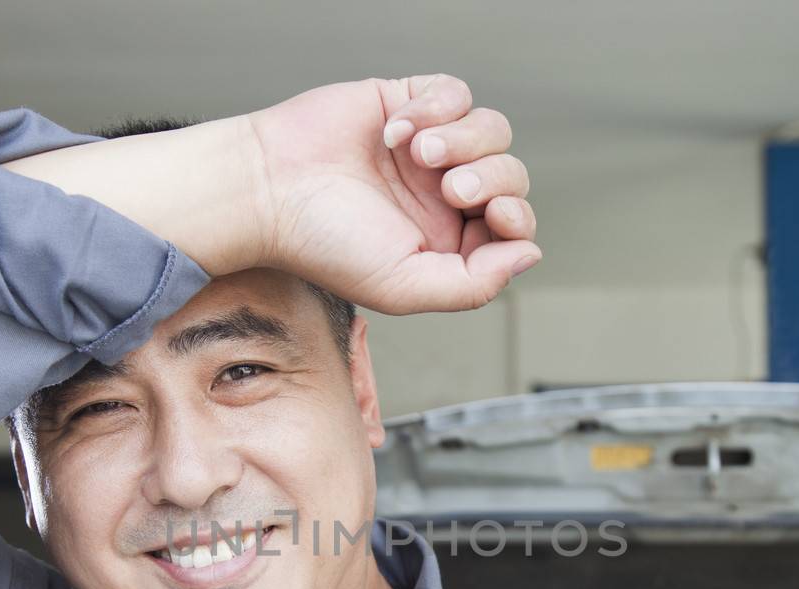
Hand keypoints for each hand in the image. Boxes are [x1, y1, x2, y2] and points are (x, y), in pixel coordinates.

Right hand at [245, 74, 539, 313]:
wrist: (268, 188)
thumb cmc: (323, 242)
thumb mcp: (404, 286)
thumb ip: (474, 285)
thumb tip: (531, 255)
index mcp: (446, 243)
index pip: (513, 227)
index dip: (517, 218)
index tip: (494, 217)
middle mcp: (441, 196)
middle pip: (510, 176)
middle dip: (491, 179)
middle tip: (448, 188)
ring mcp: (428, 149)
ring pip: (492, 130)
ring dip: (464, 139)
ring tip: (418, 152)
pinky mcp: (408, 103)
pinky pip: (456, 93)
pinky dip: (436, 106)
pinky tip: (396, 129)